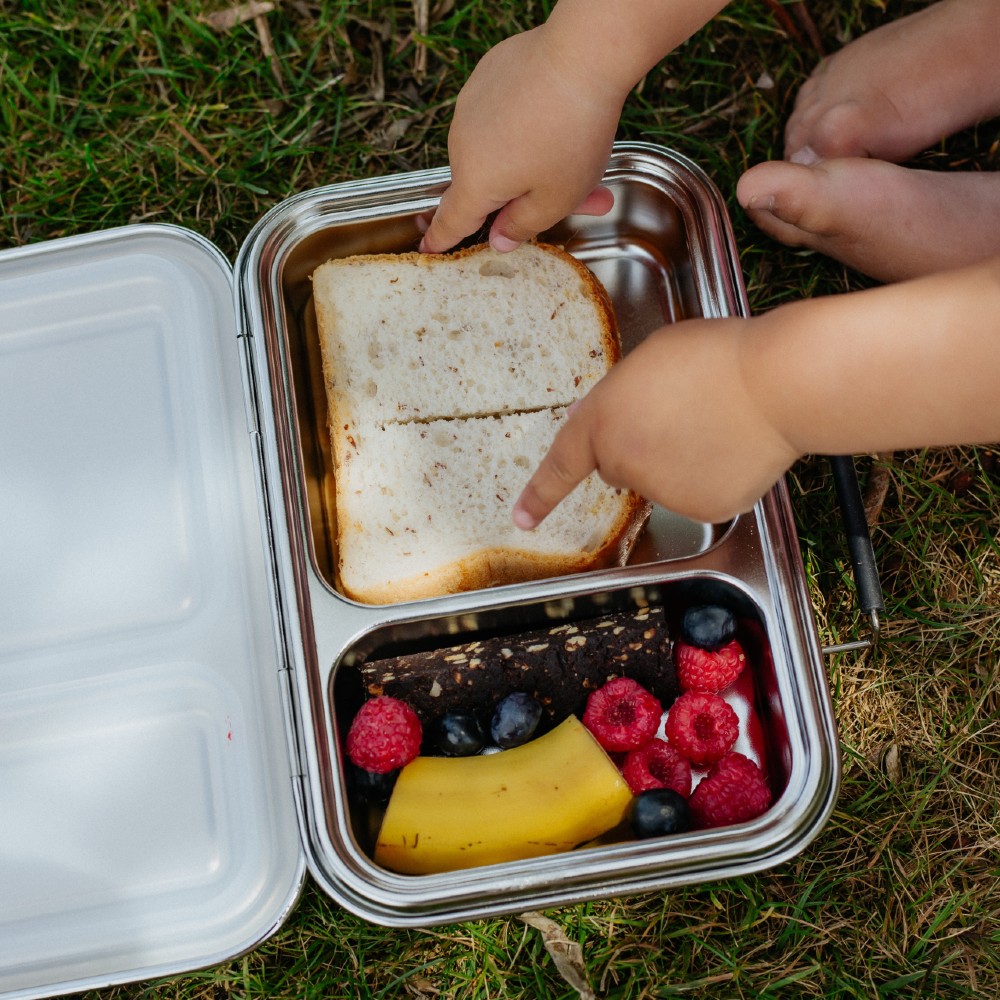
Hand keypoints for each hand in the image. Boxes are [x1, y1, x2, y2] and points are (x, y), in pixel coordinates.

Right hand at [419, 25, 623, 253]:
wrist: (581, 56)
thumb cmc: (571, 134)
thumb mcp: (556, 199)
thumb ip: (522, 226)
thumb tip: (498, 239)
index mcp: (475, 182)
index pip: (451, 220)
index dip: (440, 238)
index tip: (429, 246)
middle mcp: (461, 144)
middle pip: (486, 183)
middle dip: (524, 195)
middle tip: (576, 198)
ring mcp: (470, 107)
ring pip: (496, 148)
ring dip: (530, 159)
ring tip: (575, 152)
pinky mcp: (485, 79)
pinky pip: (499, 115)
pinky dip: (524, 123)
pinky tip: (555, 114)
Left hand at [512, 318, 799, 525]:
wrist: (777, 384)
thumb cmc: (716, 356)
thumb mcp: (650, 358)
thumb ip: (621, 395)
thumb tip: (608, 420)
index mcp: (603, 420)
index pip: (561, 464)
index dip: (540, 494)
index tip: (521, 518)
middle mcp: (623, 462)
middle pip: (620, 466)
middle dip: (639, 446)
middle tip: (681, 411)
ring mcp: (663, 491)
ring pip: (662, 481)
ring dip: (678, 461)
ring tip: (715, 422)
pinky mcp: (702, 509)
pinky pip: (698, 495)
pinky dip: (712, 478)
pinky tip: (732, 447)